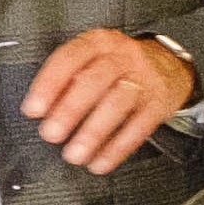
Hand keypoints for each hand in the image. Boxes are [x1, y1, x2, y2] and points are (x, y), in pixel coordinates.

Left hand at [24, 29, 196, 174]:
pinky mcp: (158, 104)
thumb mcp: (94, 57)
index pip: (70, 59)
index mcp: (99, 43)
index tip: (34, 109)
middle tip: (52, 133)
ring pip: (117, 105)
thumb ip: (68, 77)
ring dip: (93, 132)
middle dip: (70, 110)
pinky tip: (100, 161)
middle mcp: (122, 58)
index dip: (49, 84)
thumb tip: (41, 108)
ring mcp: (142, 80)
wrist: (169, 65)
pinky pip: (138, 127)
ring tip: (75, 153)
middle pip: (95, 81)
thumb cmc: (120, 65)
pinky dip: (117, 148)